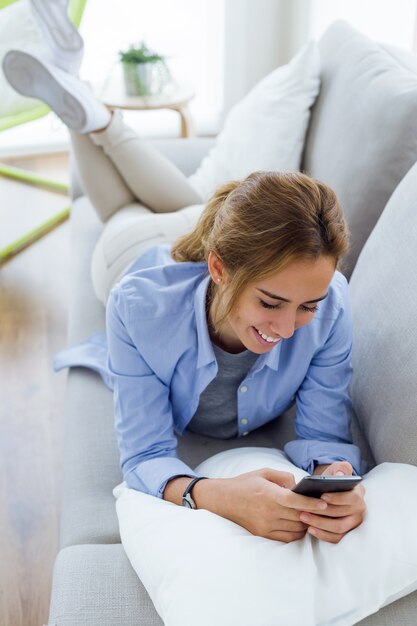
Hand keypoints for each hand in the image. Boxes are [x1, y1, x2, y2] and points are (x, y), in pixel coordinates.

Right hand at [210, 468, 330, 543]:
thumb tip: (298, 486)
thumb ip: (283, 476)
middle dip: (312, 513)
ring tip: (312, 516)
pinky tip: (300, 524)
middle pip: (298, 516)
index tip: (323, 503)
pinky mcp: (263, 534)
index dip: (310, 503)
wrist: (224, 500)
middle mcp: (267, 511)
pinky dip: (297, 532)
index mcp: (268, 494)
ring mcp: (265, 525)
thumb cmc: (245, 484)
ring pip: (295, 529)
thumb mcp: (263, 472)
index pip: (293, 501)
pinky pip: (287, 537)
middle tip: (323, 509)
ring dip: (306, 523)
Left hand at [299, 461, 365, 543]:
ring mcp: (354, 523)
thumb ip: (340, 469)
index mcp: (359, 493)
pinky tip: (310, 529)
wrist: (329, 491)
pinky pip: (336, 538)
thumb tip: (339, 475)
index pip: (352, 497)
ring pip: (339, 528)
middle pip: (342, 514)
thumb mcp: (336, 470)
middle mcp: (359, 509)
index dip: (338, 498)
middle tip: (304, 509)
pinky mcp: (347, 533)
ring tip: (303, 517)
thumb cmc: (332, 481)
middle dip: (321, 512)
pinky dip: (322, 535)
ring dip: (319, 523)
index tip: (322, 496)